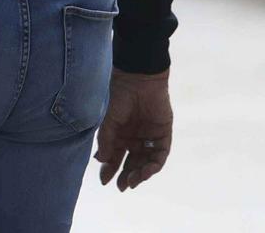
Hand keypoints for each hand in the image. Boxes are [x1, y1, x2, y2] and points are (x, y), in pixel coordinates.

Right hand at [96, 69, 171, 191]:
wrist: (139, 79)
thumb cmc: (119, 96)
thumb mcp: (108, 120)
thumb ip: (106, 140)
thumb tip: (101, 161)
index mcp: (119, 135)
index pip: (114, 158)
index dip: (109, 169)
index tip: (104, 181)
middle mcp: (133, 139)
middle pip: (130, 163)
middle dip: (126, 176)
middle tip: (121, 186)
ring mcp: (148, 138)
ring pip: (145, 162)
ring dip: (139, 174)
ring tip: (133, 181)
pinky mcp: (163, 135)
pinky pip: (160, 155)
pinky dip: (153, 165)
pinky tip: (146, 171)